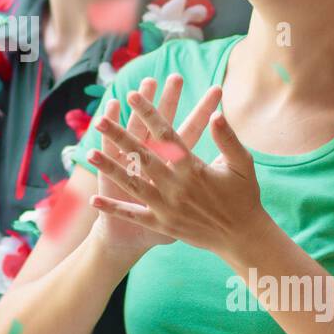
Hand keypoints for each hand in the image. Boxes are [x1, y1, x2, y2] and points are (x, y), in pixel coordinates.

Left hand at [89, 75, 262, 254]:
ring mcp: (167, 208)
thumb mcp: (242, 164)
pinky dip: (114, 208)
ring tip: (89, 153)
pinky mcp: (162, 225)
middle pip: (143, 156)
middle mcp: (177, 187)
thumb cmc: (244, 196)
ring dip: (110, 168)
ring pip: (132, 184)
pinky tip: (93, 199)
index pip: (166, 135)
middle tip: (101, 119)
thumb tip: (216, 113)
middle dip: (120, 137)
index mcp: (194, 169)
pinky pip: (134, 215)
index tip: (133, 95)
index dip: (149, 113)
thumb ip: (227, 138)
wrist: (242, 238)